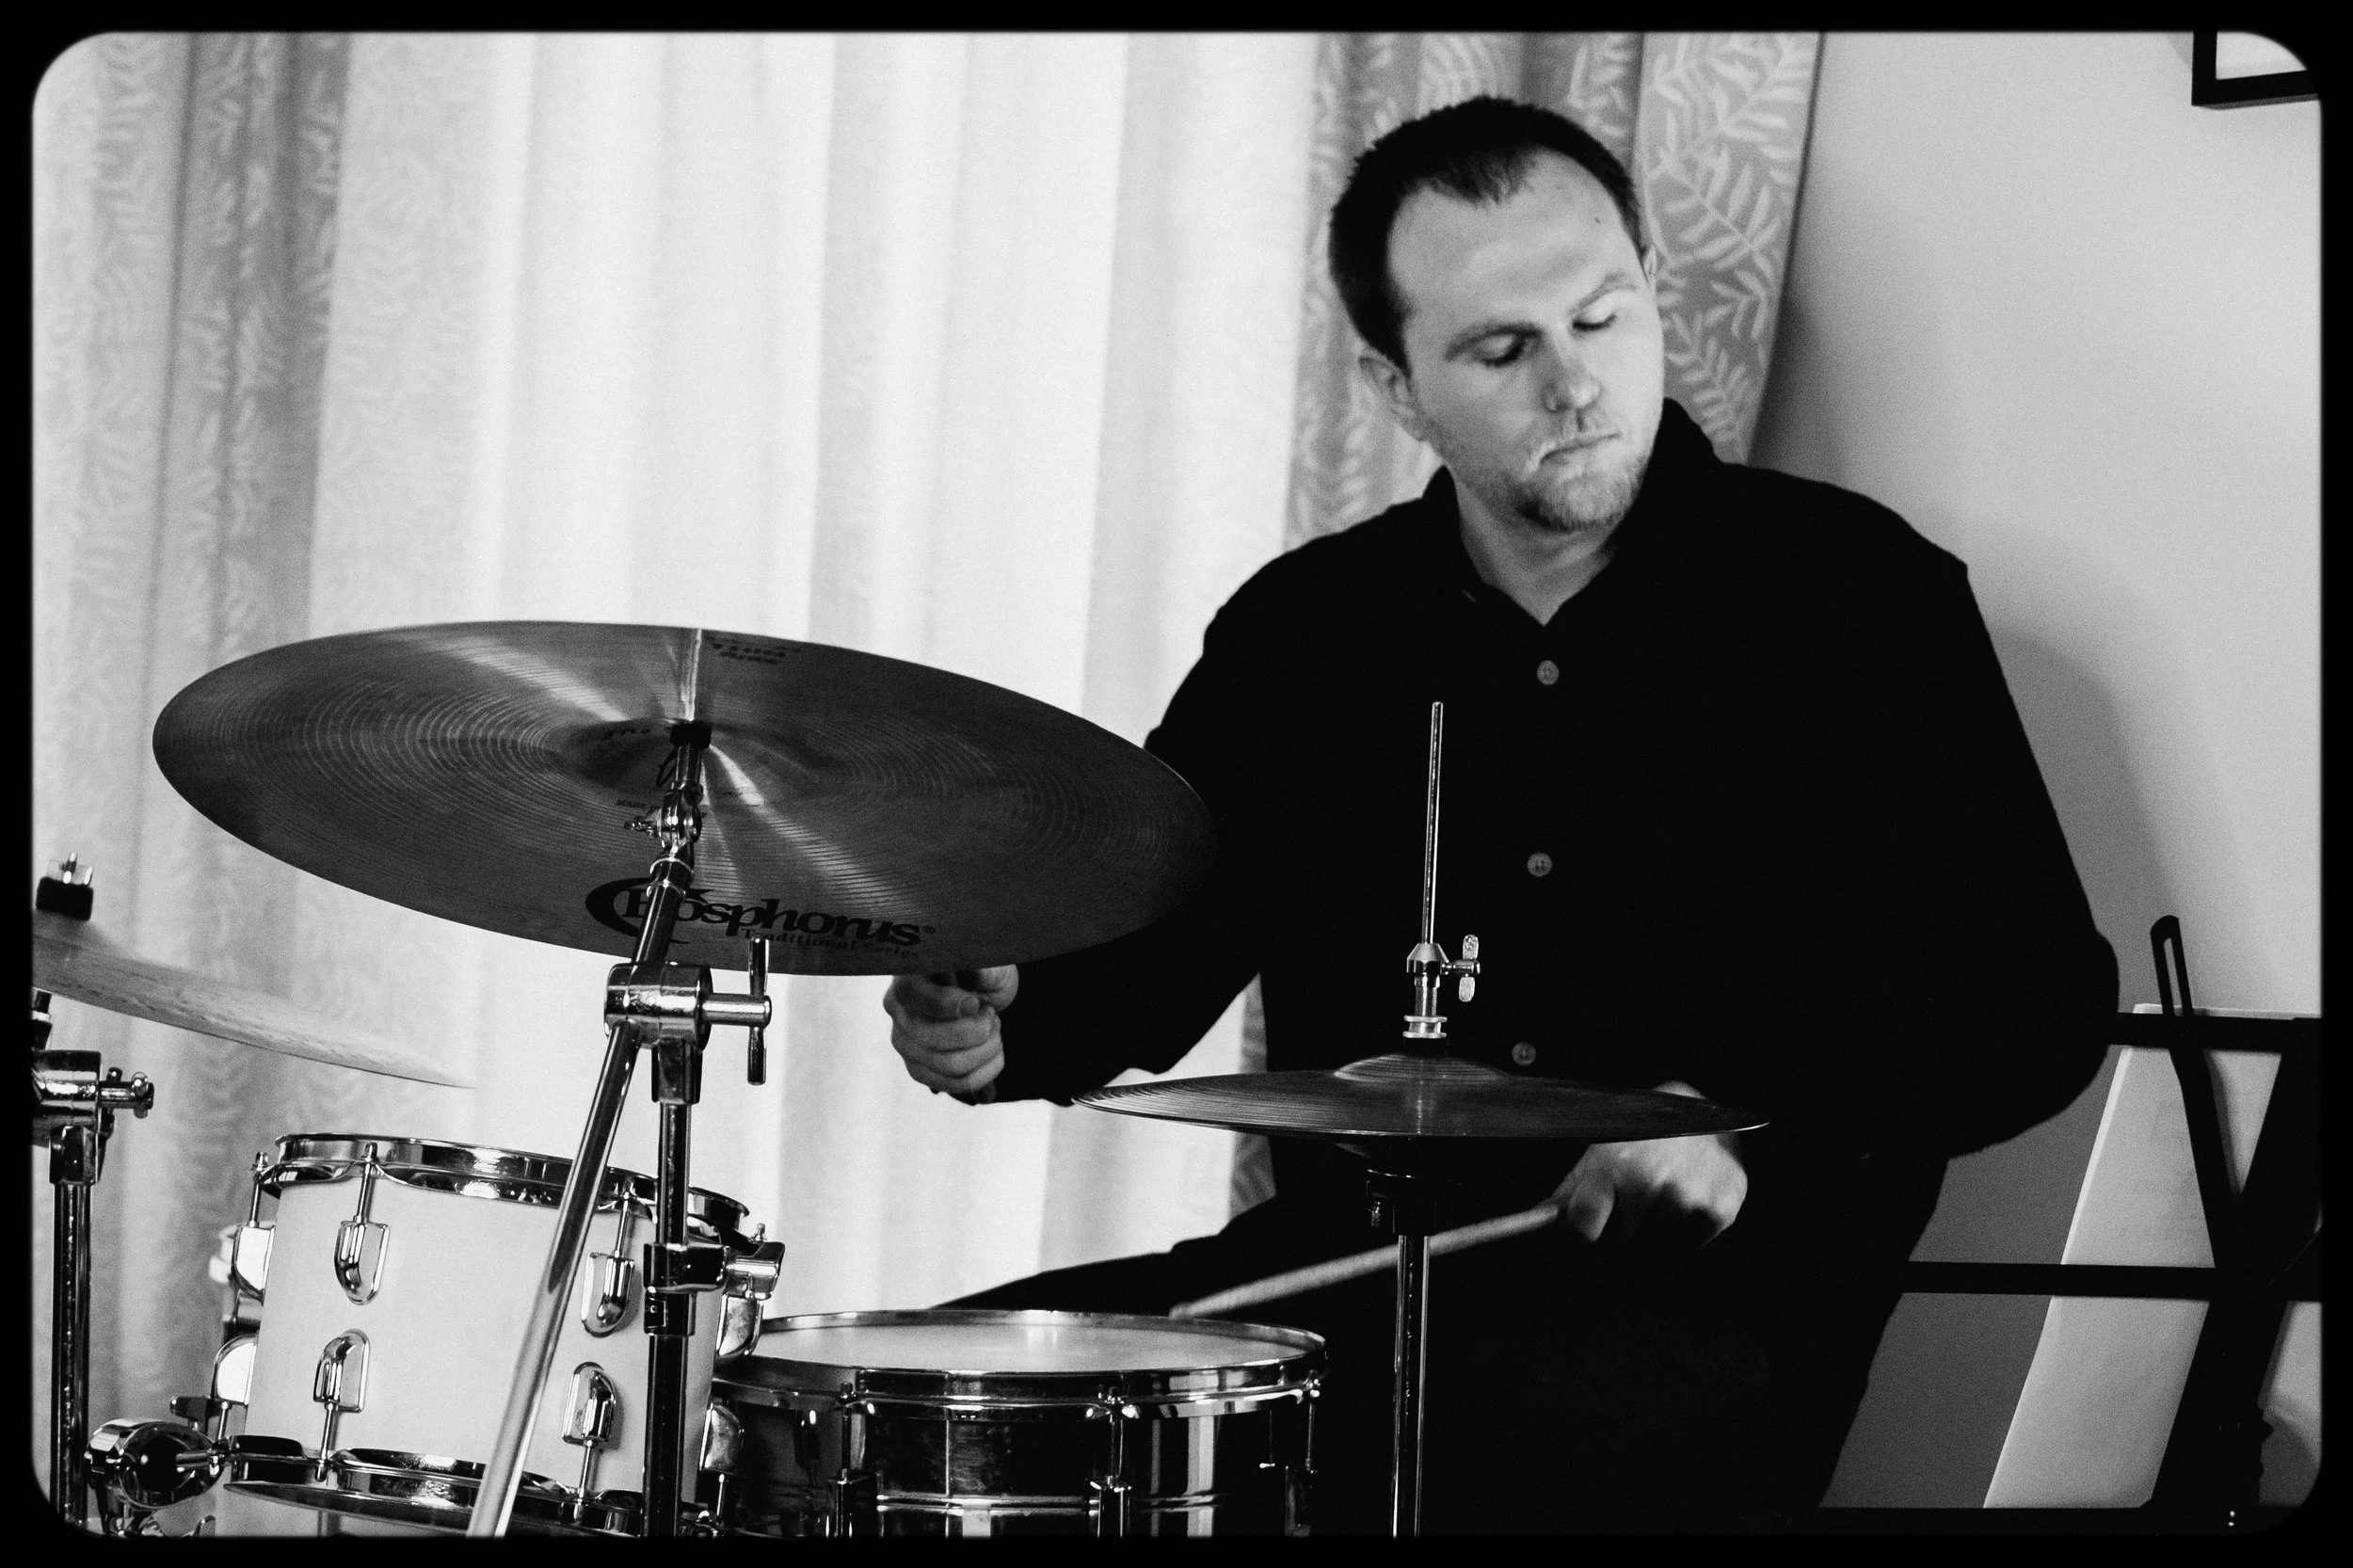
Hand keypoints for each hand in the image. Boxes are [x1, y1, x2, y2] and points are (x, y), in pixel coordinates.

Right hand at [882, 967, 1017, 1101]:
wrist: (986, 998)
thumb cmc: (985, 974)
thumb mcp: (987, 963)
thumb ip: (979, 966)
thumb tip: (971, 966)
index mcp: (908, 977)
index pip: (914, 995)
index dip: (945, 1004)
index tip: (975, 1004)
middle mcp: (898, 1012)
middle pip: (933, 1037)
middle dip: (978, 1031)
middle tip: (992, 1014)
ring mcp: (904, 1043)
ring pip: (950, 1065)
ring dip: (986, 1051)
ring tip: (994, 1031)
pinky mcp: (917, 1069)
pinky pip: (954, 1084)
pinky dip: (984, 1073)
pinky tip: (993, 1054)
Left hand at [1552, 1080, 1746, 1246]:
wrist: (1703, 1116)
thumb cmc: (1643, 1138)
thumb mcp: (1602, 1155)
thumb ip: (1571, 1191)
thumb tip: (1535, 1220)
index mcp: (1613, 1165)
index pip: (1581, 1228)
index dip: (1579, 1237)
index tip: (1584, 1235)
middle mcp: (1651, 1182)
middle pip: (1618, 1245)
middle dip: (1618, 1236)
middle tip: (1629, 1212)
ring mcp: (1687, 1198)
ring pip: (1654, 1252)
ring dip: (1653, 1239)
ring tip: (1659, 1205)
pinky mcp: (1719, 1209)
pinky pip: (1688, 1248)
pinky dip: (1684, 1237)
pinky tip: (1684, 1207)